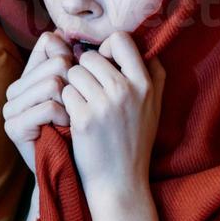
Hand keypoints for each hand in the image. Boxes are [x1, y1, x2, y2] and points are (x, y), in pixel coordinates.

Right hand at [2, 32, 73, 173]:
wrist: (72, 172)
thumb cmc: (80, 130)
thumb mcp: (80, 92)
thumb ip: (72, 62)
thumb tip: (62, 31)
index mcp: (30, 75)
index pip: (49, 44)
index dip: (73, 56)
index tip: (84, 77)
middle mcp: (16, 88)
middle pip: (55, 62)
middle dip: (76, 82)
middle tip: (83, 103)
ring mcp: (11, 108)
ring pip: (52, 83)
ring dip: (72, 102)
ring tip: (75, 118)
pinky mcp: (13, 127)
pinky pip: (48, 107)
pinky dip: (64, 117)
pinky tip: (68, 127)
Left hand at [61, 31, 164, 199]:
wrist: (120, 181)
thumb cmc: (134, 141)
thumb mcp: (155, 106)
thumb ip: (153, 74)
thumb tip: (142, 44)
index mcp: (146, 84)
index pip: (120, 39)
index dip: (106, 48)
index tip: (103, 65)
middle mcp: (127, 90)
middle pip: (89, 56)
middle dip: (83, 70)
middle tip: (89, 91)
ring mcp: (104, 104)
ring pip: (73, 73)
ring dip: (72, 87)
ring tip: (83, 105)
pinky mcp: (84, 118)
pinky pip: (64, 92)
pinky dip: (66, 104)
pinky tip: (75, 118)